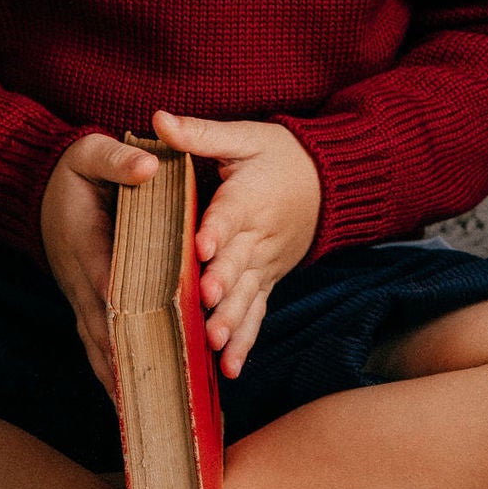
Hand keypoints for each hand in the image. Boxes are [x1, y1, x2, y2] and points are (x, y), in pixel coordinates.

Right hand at [40, 132, 157, 398]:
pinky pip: (99, 347)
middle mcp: (81, 283)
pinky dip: (114, 375)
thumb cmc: (72, 172)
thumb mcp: (90, 153)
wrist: (36, 188)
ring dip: (119, 381)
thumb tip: (146, 168)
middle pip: (103, 332)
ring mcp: (80, 299)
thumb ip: (117, 159)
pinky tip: (134, 401)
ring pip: (98, 349)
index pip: (111, 285)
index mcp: (87, 246)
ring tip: (145, 418)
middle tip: (154, 399)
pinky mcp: (85, 307)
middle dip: (127, 364)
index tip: (154, 341)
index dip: (132, 314)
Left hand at [153, 111, 321, 379]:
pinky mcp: (268, 282)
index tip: (200, 248)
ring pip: (248, 295)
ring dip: (233, 320)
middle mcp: (260, 236)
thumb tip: (157, 119)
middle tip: (204, 305)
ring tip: (216, 344)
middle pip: (239, 263)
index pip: (231, 213)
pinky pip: (258, 313)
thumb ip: (199, 134)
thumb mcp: (244, 136)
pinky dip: (246, 340)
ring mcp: (266, 265)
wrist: (330, 182)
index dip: (216, 230)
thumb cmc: (280, 155)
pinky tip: (230, 368)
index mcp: (250, 197)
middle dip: (222, 285)